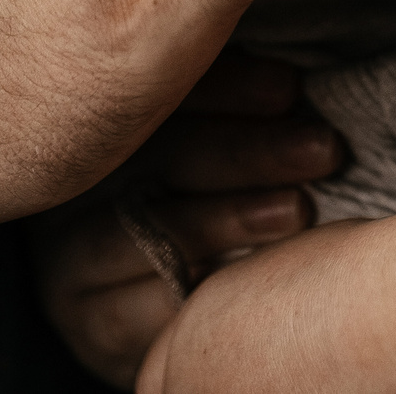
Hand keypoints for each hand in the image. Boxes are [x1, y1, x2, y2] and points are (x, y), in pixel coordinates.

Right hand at [35, 53, 340, 387]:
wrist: (156, 309)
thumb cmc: (209, 196)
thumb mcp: (214, 135)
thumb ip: (237, 98)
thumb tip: (302, 72)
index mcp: (100, 116)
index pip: (159, 88)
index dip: (228, 86)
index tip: (292, 88)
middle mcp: (73, 182)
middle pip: (159, 158)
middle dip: (247, 152)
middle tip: (323, 149)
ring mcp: (72, 257)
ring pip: (150, 232)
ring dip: (231, 219)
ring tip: (299, 210)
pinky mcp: (90, 323)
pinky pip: (139, 308)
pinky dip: (202, 291)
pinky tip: (251, 280)